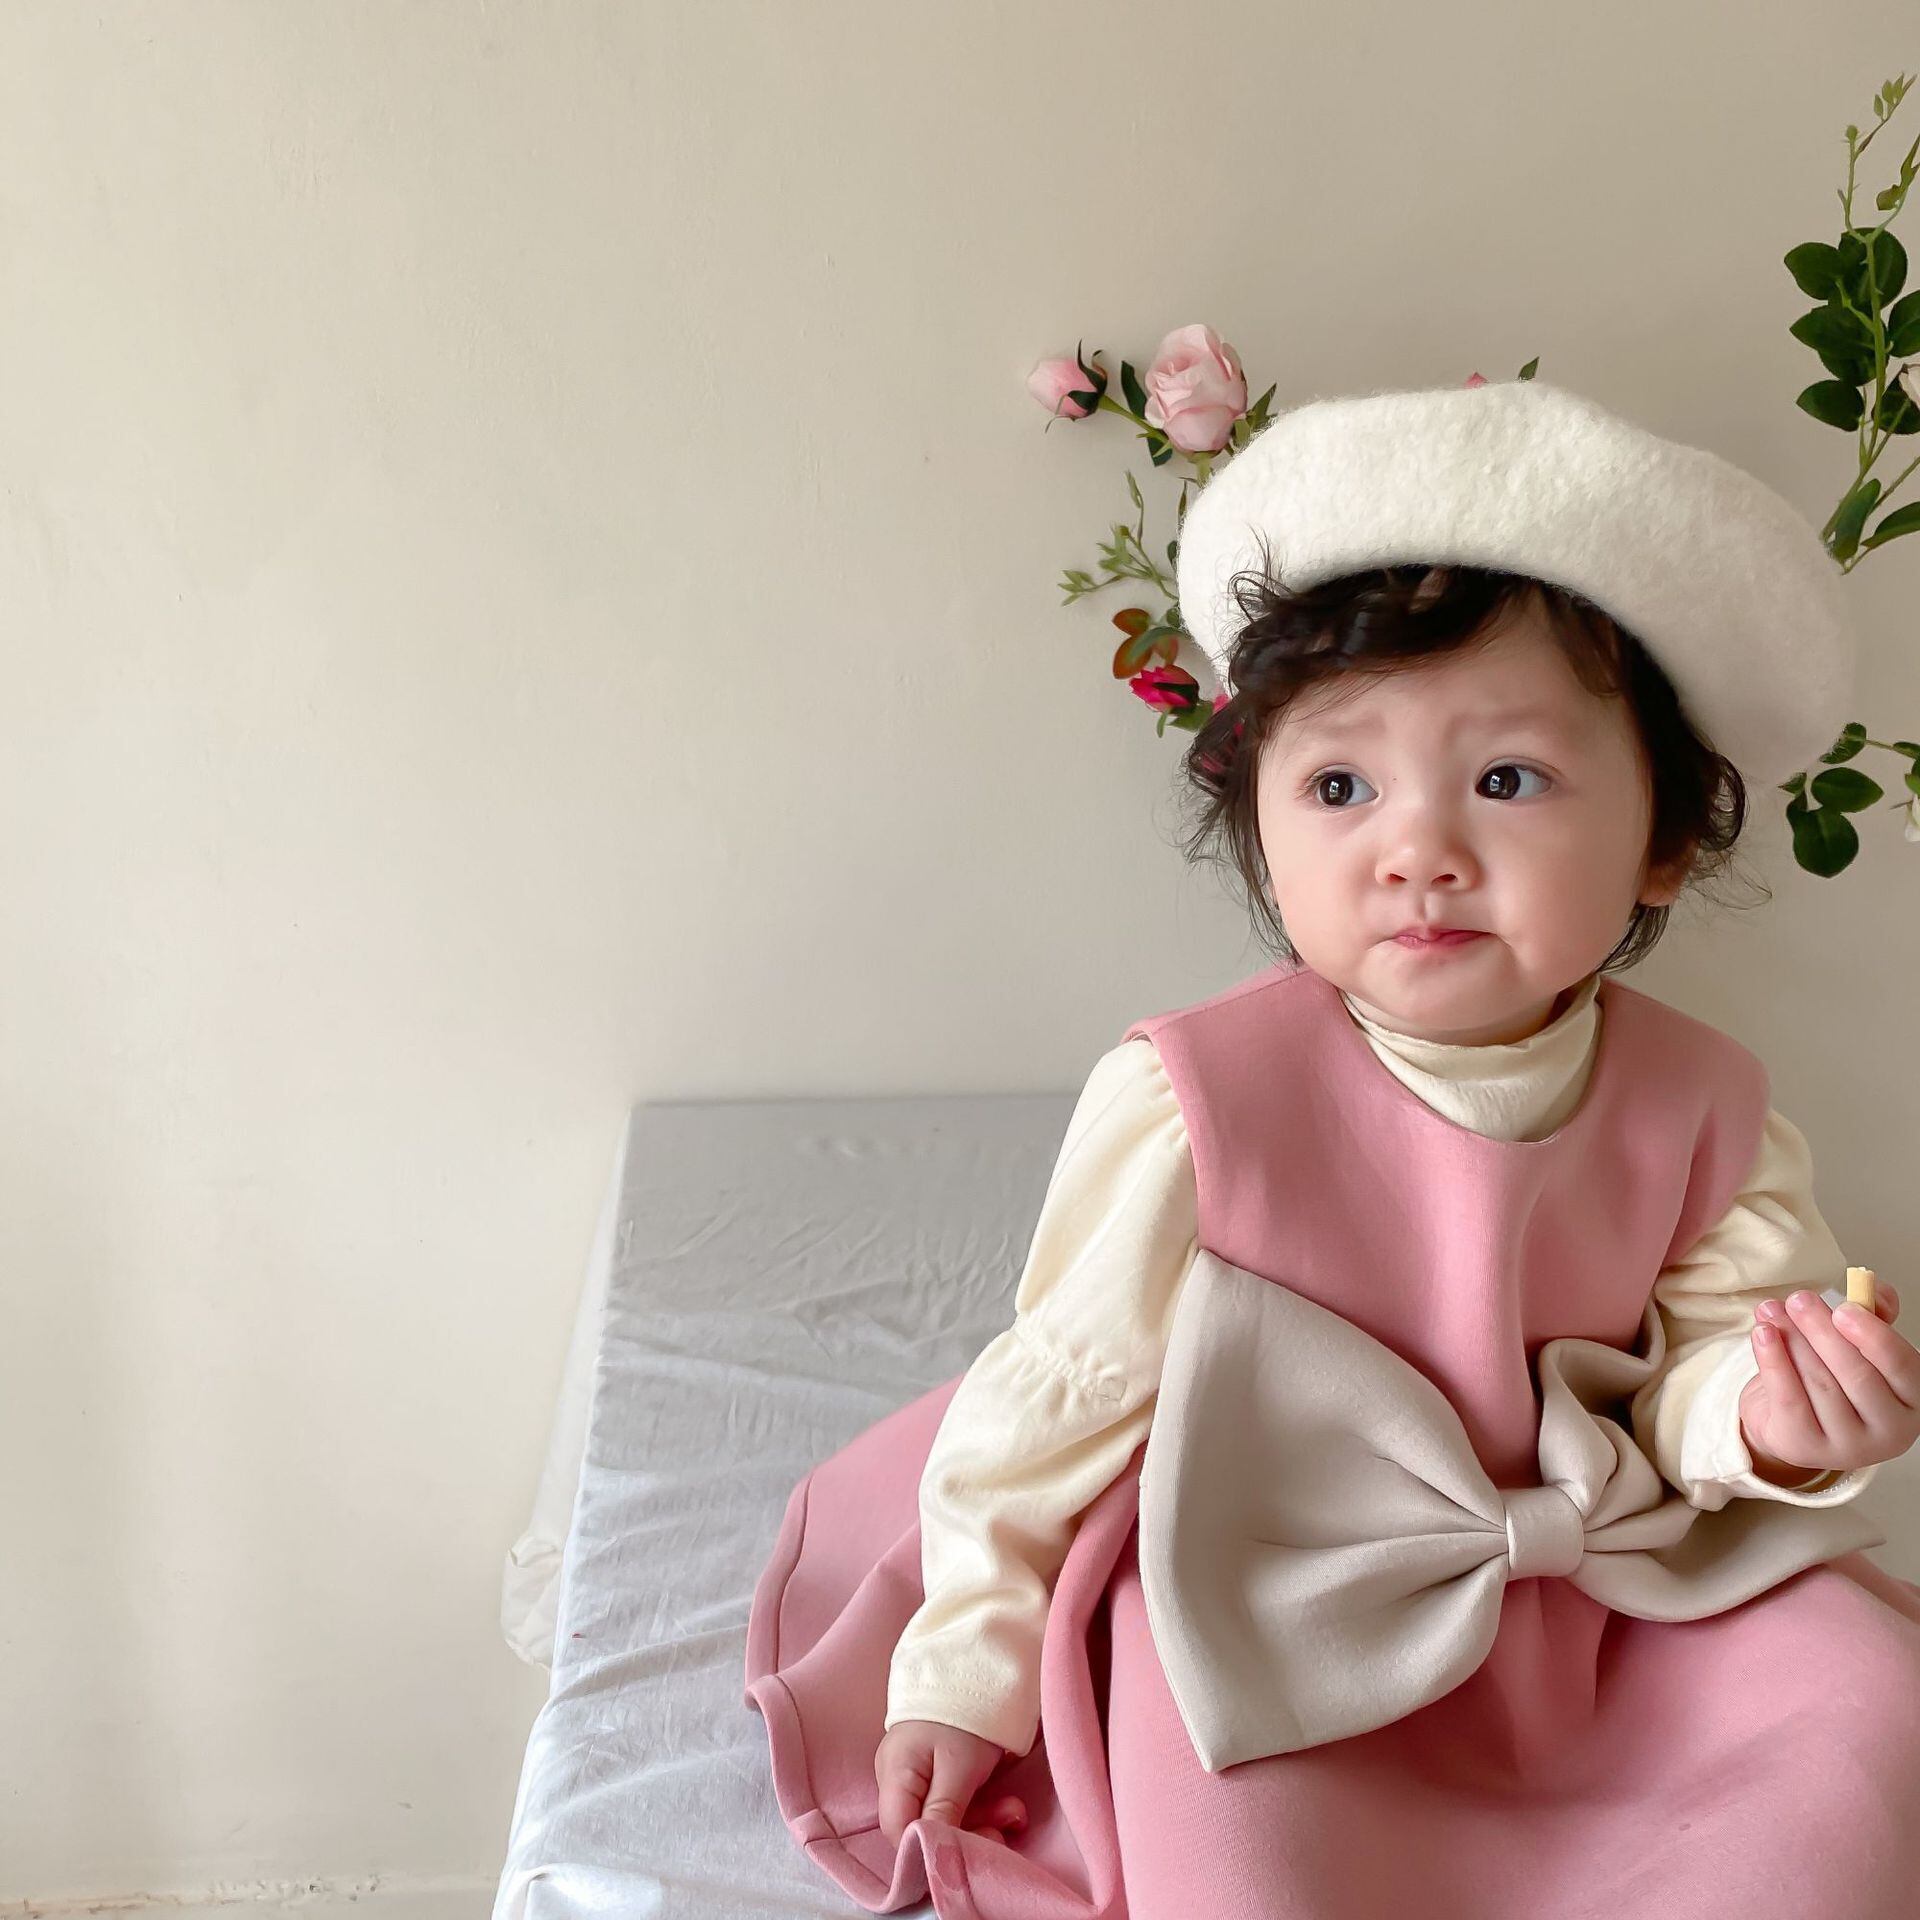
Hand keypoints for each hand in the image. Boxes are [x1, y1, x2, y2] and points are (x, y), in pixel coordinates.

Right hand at [875, 1718, 1026, 1850]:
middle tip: (1004, 1830)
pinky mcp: (936, 1768)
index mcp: (894, 1773)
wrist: (977, 1663)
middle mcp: (897, 1776)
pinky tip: (1008, 1804)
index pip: (897, 1831)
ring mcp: (916, 1771)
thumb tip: (930, 1857)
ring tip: (1015, 1812)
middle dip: (966, 1833)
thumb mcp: (960, 1766)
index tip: (967, 1855)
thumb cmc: (964, 1714)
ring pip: (943, 1815)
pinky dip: (981, 1805)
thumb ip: (943, 1813)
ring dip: (982, 1819)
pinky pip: (953, 1799)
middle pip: (922, 1825)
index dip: (927, 1850)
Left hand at [1739, 1280, 1919, 1478]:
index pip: (1903, 1367)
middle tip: (1798, 1299)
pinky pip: (1788, 1399)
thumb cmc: (1835, 1378)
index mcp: (1913, 1401)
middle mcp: (1890, 1431)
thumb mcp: (1860, 1348)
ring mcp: (1849, 1447)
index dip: (1874, 1336)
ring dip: (1792, 1340)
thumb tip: (1874, 1288)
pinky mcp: (1806, 1448)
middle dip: (1822, 1331)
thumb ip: (1873, 1317)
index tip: (1844, 1307)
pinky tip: (1763, 1334)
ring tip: (1771, 1309)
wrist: (1792, 1421)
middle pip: (1856, 1375)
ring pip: (1819, 1384)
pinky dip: (1773, 1361)